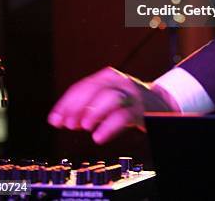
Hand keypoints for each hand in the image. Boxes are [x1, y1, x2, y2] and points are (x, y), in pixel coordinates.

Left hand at [47, 66, 179, 143]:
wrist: (159, 104)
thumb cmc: (127, 101)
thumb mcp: (107, 98)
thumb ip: (86, 106)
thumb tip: (60, 119)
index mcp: (107, 76)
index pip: (83, 86)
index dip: (66, 103)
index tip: (54, 120)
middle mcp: (119, 81)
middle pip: (95, 89)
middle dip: (77, 107)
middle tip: (68, 124)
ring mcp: (131, 94)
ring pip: (110, 98)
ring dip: (94, 112)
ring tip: (84, 127)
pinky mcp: (140, 109)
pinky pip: (124, 115)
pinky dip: (109, 126)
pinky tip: (99, 137)